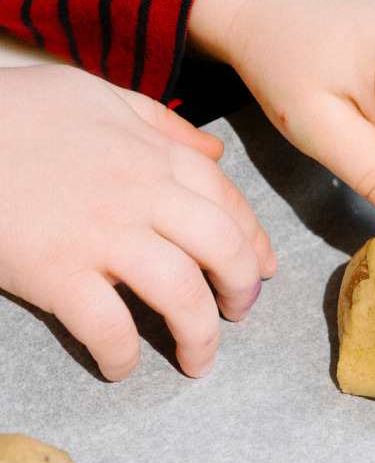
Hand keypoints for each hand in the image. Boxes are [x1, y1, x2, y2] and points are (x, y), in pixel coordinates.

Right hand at [0, 65, 275, 379]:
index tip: (261, 269)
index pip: (228, 202)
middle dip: (241, 290)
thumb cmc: (19, 111)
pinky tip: (120, 366)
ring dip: (199, 336)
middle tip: (237, 315)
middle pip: (222, 248)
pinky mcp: (55, 271)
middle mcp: (141, 194)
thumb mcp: (100, 96)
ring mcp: (100, 234)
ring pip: (181, 293)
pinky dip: (123, 356)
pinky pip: (109, 327)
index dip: (254, 242)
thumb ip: (162, 124)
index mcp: (154, 154)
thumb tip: (214, 150)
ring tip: (197, 360)